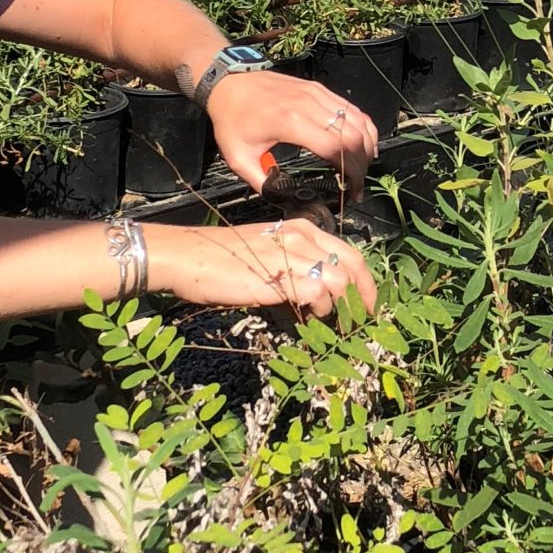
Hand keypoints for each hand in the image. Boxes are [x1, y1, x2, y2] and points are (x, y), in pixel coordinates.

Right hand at [145, 219, 378, 318]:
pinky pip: (319, 292)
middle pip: (353, 265)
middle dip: (365, 295)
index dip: (365, 280)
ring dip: (343, 306)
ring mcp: (292, 254)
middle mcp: (301, 236)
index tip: (367, 303)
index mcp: (300, 229)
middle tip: (364, 319)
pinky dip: (321, 310)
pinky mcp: (280, 275)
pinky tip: (310, 318)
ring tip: (332, 323)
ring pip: (341, 279)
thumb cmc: (219, 260)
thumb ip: (294, 268)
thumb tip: (315, 295)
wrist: (185, 257)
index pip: (349, 252)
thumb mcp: (265, 256)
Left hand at [205, 70, 377, 195]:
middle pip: (353, 137)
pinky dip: (363, 128)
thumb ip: (262, 182)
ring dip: (367, 147)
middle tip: (357, 185)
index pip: (335, 149)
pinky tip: (362, 145)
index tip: (351, 192)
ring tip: (362, 168)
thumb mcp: (239, 158)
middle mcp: (309, 105)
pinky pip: (352, 109)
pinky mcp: (319, 89)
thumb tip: (283, 199)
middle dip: (361, 165)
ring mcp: (317, 94)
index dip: (350, 173)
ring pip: (358, 121)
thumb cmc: (232, 119)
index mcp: (290, 123)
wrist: (228, 83)